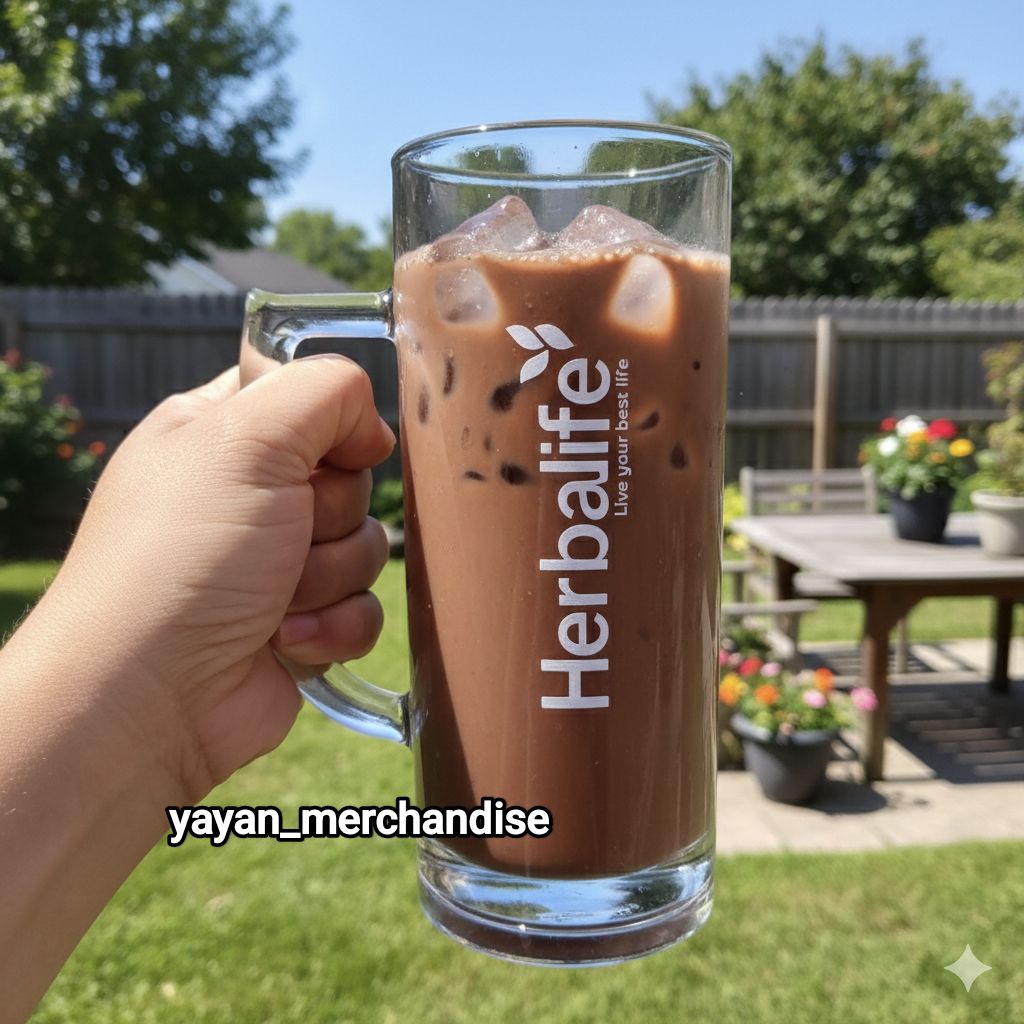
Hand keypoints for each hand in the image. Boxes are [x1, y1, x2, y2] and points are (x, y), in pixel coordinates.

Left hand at [6, 354, 394, 802]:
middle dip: (331, 512)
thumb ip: (324, 391)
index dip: (333, 422)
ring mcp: (275, 564)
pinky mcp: (301, 624)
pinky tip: (285, 642)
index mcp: (219, 434)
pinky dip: (333, 626)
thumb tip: (371, 431)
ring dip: (331, 576)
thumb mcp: (246, 436)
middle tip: (284, 533)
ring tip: (273, 600)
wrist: (152, 696)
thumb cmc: (184, 558)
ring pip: (365, 544)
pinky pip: (363, 608)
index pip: (307, 398)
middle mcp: (248, 496)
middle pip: (350, 476)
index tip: (328, 451)